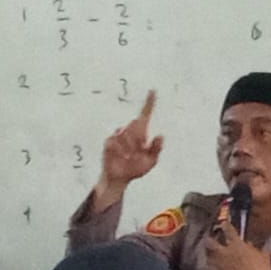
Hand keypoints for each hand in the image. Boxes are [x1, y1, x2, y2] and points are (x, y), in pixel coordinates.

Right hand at [92, 88, 162, 210]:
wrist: (119, 178)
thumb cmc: (135, 169)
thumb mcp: (150, 162)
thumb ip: (156, 149)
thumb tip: (161, 136)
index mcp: (141, 134)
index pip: (145, 115)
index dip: (149, 103)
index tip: (153, 91)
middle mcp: (129, 131)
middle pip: (135, 124)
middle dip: (137, 138)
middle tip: (137, 151)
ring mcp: (118, 135)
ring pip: (126, 133)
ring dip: (129, 147)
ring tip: (129, 157)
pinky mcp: (109, 141)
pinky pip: (117, 141)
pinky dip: (121, 150)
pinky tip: (122, 157)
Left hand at [204, 221, 270, 269]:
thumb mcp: (263, 256)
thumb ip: (255, 248)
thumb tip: (250, 244)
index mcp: (238, 245)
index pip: (229, 231)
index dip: (225, 225)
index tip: (223, 224)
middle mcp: (226, 253)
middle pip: (210, 243)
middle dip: (210, 240)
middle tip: (211, 240)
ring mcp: (221, 265)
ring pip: (209, 257)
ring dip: (209, 255)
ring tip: (211, 254)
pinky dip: (212, 268)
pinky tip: (214, 268)